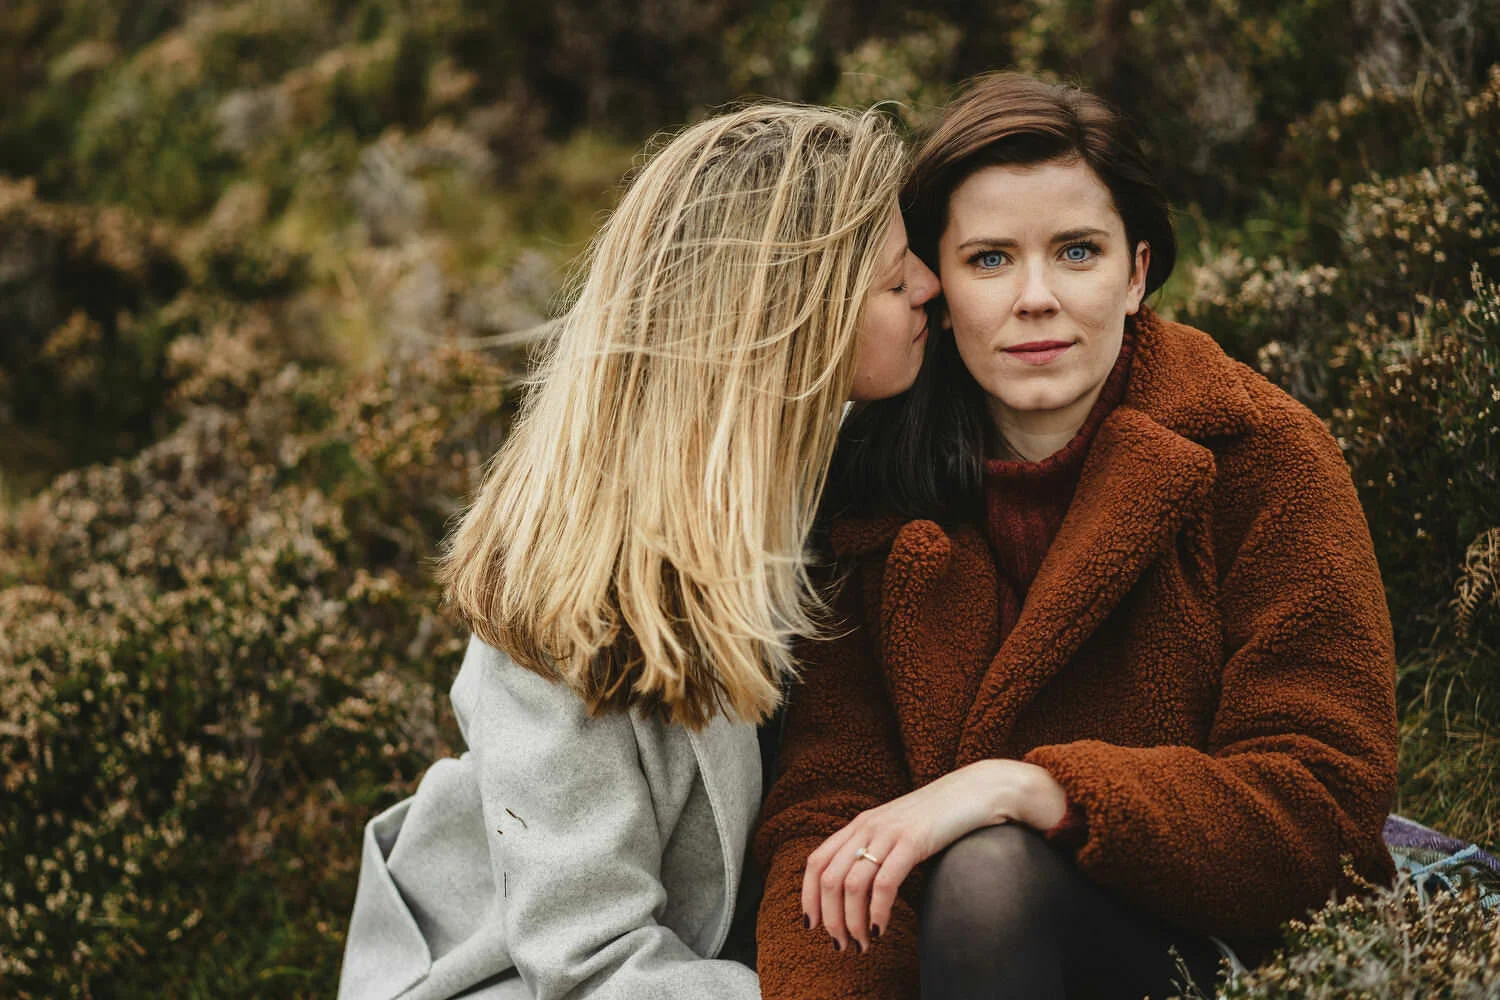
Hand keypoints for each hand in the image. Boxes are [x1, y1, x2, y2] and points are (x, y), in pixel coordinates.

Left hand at [800, 759, 1066, 952]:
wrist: (976, 790)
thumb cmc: (939, 817)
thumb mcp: (898, 831)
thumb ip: (878, 852)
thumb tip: (863, 892)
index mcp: (859, 825)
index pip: (816, 862)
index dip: (808, 896)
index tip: (812, 926)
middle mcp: (867, 827)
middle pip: (829, 879)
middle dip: (831, 919)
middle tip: (842, 946)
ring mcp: (888, 833)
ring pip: (852, 885)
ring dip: (852, 922)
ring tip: (863, 945)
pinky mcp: (913, 841)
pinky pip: (884, 882)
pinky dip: (878, 912)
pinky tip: (882, 929)